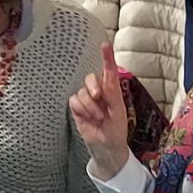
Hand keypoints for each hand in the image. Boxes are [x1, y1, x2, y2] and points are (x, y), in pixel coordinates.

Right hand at [69, 41, 131, 178]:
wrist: (106, 146)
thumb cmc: (116, 130)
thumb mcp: (118, 111)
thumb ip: (112, 92)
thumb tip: (105, 76)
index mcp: (112, 90)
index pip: (108, 71)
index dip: (106, 57)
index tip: (105, 45)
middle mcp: (99, 92)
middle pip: (91, 78)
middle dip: (94, 88)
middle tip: (99, 99)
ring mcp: (87, 99)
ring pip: (82, 92)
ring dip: (90, 106)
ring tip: (98, 117)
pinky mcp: (77, 108)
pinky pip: (74, 101)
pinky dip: (81, 109)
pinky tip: (87, 117)